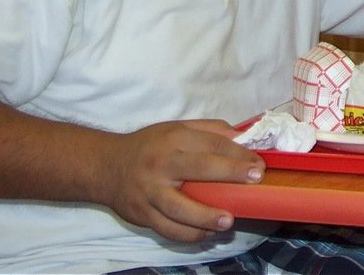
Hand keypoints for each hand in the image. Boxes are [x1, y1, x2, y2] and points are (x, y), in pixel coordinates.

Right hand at [101, 120, 264, 242]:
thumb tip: (243, 138)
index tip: (259, 164)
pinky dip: (189, 234)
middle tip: (254, 180)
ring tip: (228, 222)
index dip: (238, 153)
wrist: (105, 167)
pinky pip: (168, 229)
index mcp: (174, 139)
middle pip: (199, 168)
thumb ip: (211, 130)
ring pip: (179, 208)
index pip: (212, 144)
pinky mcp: (142, 215)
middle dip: (229, 174)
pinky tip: (207, 233)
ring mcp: (150, 192)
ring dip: (206, 217)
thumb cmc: (150, 146)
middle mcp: (161, 164)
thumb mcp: (178, 128)